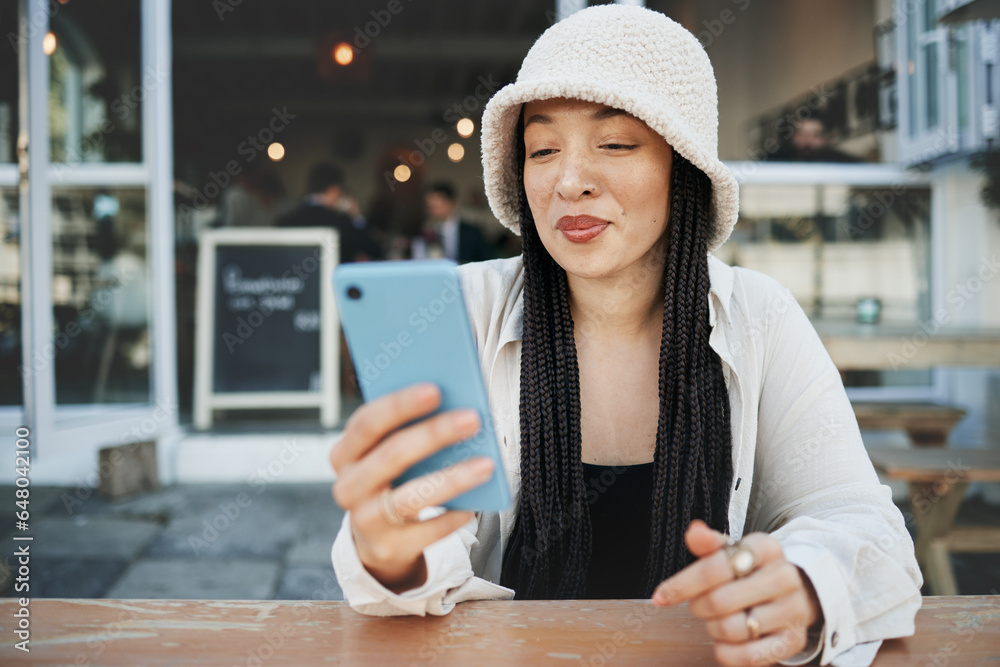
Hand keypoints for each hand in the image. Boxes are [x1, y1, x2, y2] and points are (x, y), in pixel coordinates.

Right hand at [329, 383, 494, 591]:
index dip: (400, 405)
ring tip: (486, 464)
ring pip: (411, 497)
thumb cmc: (392, 478)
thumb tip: (455, 404)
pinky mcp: (388, 547)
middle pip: (392, 455)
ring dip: (452, 478)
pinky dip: (451, 517)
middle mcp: (348, 486)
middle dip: (434, 434)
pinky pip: (426, 531)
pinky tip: (474, 506)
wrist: (377, 537)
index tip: (436, 389)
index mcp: (345, 452)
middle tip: (472, 419)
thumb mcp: (386, 452)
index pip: (367, 422)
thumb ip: (407, 429)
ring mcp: (365, 519)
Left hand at [651, 520, 822, 665]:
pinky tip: (724, 642)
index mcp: (766, 548)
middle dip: (699, 607)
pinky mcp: (794, 641)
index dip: (682, 585)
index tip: (660, 597)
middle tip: (699, 605)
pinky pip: (748, 656)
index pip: (715, 567)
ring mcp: (793, 610)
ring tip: (717, 620)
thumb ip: (709, 544)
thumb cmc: (752, 570)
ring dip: (713, 629)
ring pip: (731, 629)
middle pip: (719, 602)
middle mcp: (785, 577)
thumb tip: (694, 531)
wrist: (797, 591)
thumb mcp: (732, 550)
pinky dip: (726, 653)